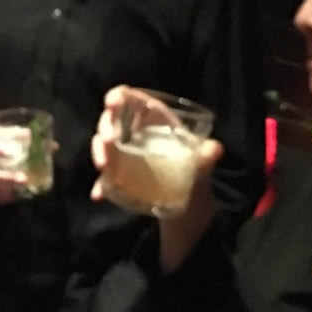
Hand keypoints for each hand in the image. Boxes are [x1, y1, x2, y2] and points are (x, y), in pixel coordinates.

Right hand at [89, 85, 222, 272]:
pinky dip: (100, 183)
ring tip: (104, 167)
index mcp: (158, 122)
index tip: (113, 104)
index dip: (120, 96)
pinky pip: (105, 173)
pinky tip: (99, 194)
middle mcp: (139, 133)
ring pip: (104, 142)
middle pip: (114, 118)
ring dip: (98, 151)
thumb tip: (213, 149)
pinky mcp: (120, 174)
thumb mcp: (202, 171)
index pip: (135, 100)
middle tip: (108, 142)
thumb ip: (205, 160)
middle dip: (105, 126)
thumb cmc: (196, 184)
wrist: (188, 215)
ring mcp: (127, 153)